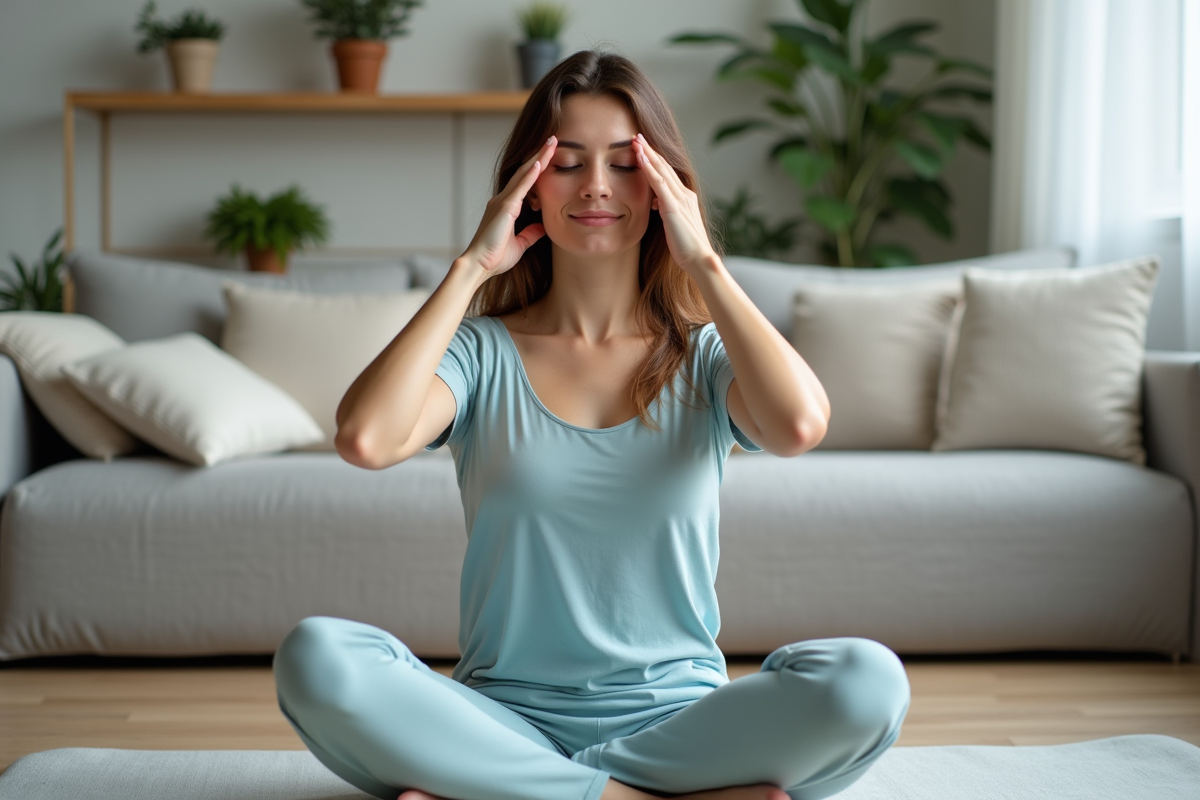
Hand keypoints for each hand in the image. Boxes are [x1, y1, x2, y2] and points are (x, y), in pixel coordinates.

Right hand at [459, 136, 557, 278]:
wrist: (478, 265)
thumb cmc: (494, 258)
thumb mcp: (520, 245)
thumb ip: (530, 234)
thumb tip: (542, 227)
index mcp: (506, 208)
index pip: (525, 183)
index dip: (537, 168)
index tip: (549, 155)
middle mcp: (502, 200)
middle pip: (524, 172)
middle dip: (539, 155)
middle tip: (552, 139)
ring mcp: (502, 202)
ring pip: (523, 174)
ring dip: (538, 158)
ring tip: (551, 143)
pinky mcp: (505, 208)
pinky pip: (520, 188)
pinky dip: (531, 175)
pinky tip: (540, 162)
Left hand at [632, 133, 717, 274]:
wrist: (699, 259)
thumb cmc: (686, 248)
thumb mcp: (673, 225)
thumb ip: (665, 211)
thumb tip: (656, 204)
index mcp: (685, 198)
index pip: (668, 174)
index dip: (655, 160)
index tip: (643, 149)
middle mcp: (685, 194)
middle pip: (664, 166)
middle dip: (650, 150)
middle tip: (637, 136)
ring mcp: (680, 198)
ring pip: (661, 170)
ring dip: (647, 153)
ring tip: (636, 140)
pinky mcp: (673, 206)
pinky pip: (659, 182)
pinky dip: (649, 168)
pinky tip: (640, 157)